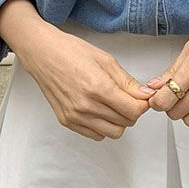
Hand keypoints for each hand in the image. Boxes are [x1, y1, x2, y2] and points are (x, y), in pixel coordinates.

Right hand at [11, 19, 156, 140]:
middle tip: (128, 98)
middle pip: (126, 123)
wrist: (43, 54)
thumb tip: (145, 95)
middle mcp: (86, 106)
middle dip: (132, 111)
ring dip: (119, 121)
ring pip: (113, 133)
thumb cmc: (70, 52)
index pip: (134, 111)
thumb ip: (127, 82)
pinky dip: (103, 126)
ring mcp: (75, 116)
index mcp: (98, 88)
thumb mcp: (106, 61)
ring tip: (114, 105)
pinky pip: (96, 135)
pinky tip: (100, 111)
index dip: (142, 104)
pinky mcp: (67, 121)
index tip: (142, 98)